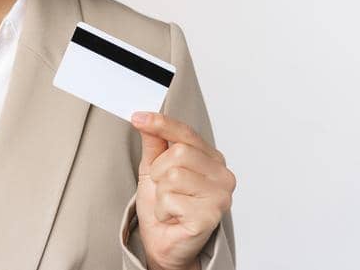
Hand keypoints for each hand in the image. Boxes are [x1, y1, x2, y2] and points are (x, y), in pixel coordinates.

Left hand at [130, 111, 236, 269]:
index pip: (187, 133)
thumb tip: (145, 118)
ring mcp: (220, 197)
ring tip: (168, 204)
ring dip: (160, 192)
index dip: (162, 124)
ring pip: (174, 175)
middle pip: (180, 152)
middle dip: (158, 170)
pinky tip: (172, 216)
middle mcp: (222, 175)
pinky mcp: (210, 215)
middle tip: (162, 187)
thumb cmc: (163, 206)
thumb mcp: (152, 169)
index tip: (138, 117)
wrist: (163, 242)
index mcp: (211, 159)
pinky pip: (171, 199)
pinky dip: (162, 209)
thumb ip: (153, 143)